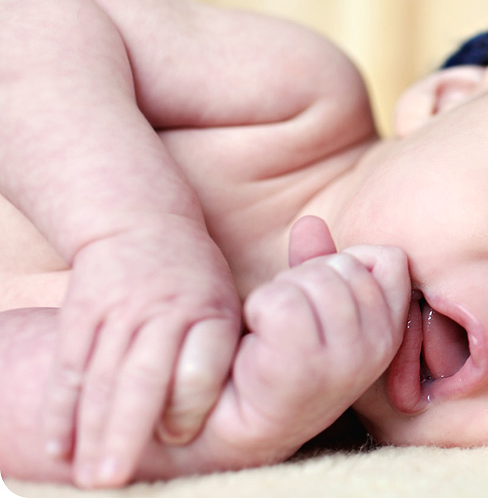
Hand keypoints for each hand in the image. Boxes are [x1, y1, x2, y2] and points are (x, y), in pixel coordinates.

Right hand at [43, 215, 239, 487]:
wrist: (140, 220)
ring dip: (92, 431)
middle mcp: (164, 312)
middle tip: (117, 479)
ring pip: (102, 378)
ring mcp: (118, 311)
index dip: (188, 405)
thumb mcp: (224, 303)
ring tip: (90, 478)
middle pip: (143, 378)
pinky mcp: (81, 312)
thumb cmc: (194, 278)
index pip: (200, 367)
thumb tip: (203, 424)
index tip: (177, 439)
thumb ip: (219, 356)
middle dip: (128, 432)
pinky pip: (70, 366)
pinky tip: (59, 446)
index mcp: (210, 312)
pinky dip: (61, 409)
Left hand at [219, 216, 409, 458]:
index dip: (348, 261)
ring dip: (279, 296)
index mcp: (390, 332)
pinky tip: (255, 341)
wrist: (233, 424)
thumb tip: (310, 223)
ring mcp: (345, 361)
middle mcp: (378, 348)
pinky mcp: (304, 370)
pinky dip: (257, 312)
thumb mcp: (309, 306)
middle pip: (343, 264)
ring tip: (271, 332)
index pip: (389, 259)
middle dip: (305, 278)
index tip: (321, 294)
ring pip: (311, 280)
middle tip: (287, 321)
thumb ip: (317, 265)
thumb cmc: (276, 361)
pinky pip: (279, 301)